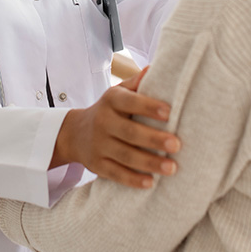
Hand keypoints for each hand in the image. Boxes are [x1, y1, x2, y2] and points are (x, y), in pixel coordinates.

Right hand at [51, 68, 180, 188]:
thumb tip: (156, 68)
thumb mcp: (118, 92)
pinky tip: (151, 183)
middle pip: (129, 132)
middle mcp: (103, 122)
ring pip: (125, 156)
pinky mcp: (96, 165)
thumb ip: (137, 83)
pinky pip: (116, 173)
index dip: (148, 106)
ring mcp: (98, 145)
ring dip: (149, 163)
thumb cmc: (108, 110)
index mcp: (111, 100)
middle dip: (153, 139)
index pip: (130, 102)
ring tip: (172, 168)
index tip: (170, 112)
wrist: (74, 133)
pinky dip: (133, 180)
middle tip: (177, 145)